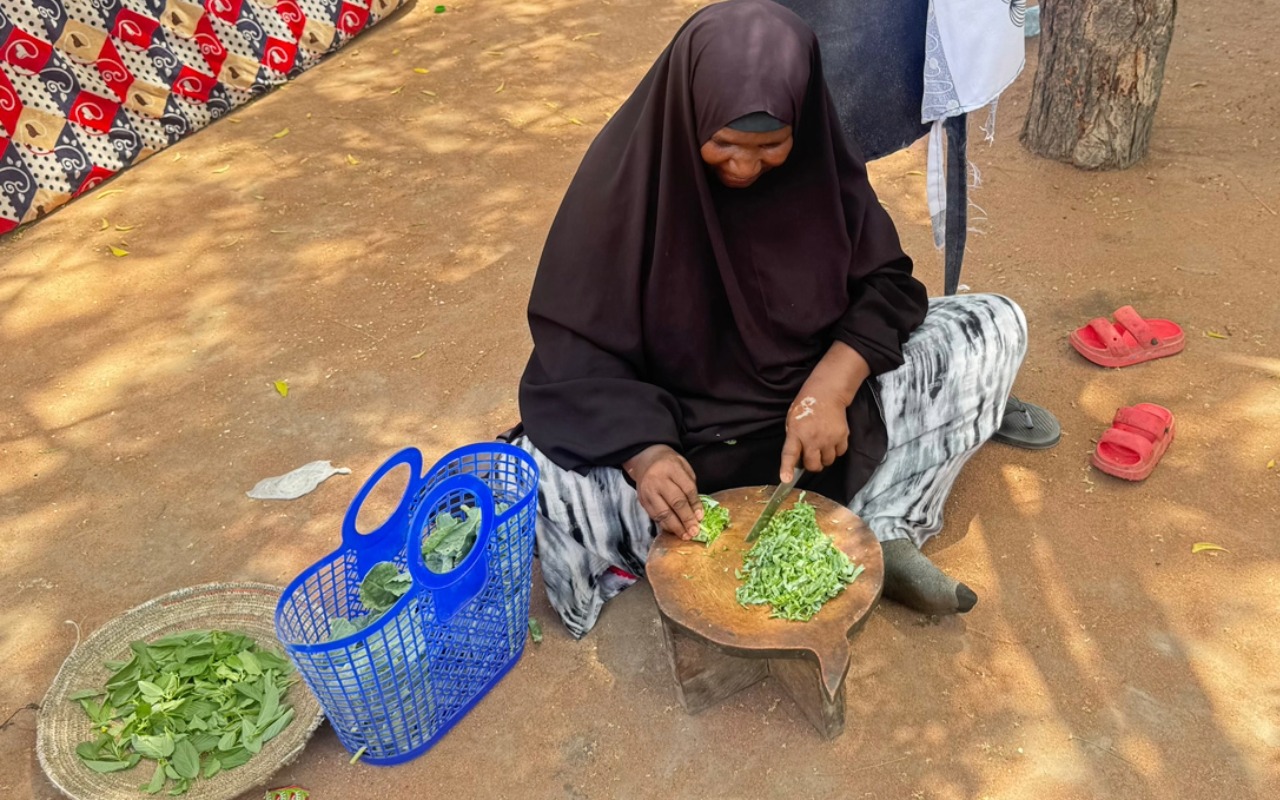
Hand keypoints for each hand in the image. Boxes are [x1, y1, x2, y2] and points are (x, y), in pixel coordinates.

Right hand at [623, 445, 702, 539]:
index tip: (701, 517)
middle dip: (686, 519)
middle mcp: (658, 480)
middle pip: (675, 502)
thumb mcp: (683, 467)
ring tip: (685, 535)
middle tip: (695, 531)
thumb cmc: (669, 464)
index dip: (695, 505)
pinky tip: (674, 530)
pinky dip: (665, 525)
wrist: (645, 460)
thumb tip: (697, 510)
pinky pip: (655, 516)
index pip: (687, 489)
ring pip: (663, 512)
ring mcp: (648, 491)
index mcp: (672, 468)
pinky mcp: (642, 500)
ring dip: (676, 526)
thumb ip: (690, 486)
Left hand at [779, 341, 869, 481]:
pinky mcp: (842, 436)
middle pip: (813, 465)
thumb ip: (793, 440)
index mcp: (796, 433)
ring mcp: (829, 438)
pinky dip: (836, 450)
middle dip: (811, 464)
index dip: (787, 469)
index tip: (786, 480)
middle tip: (810, 455)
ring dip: (824, 458)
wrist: (826, 394)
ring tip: (822, 445)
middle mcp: (813, 438)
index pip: (790, 454)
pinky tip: (831, 440)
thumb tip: (797, 459)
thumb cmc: (806, 408)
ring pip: (828, 462)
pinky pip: (839, 453)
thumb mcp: (791, 421)